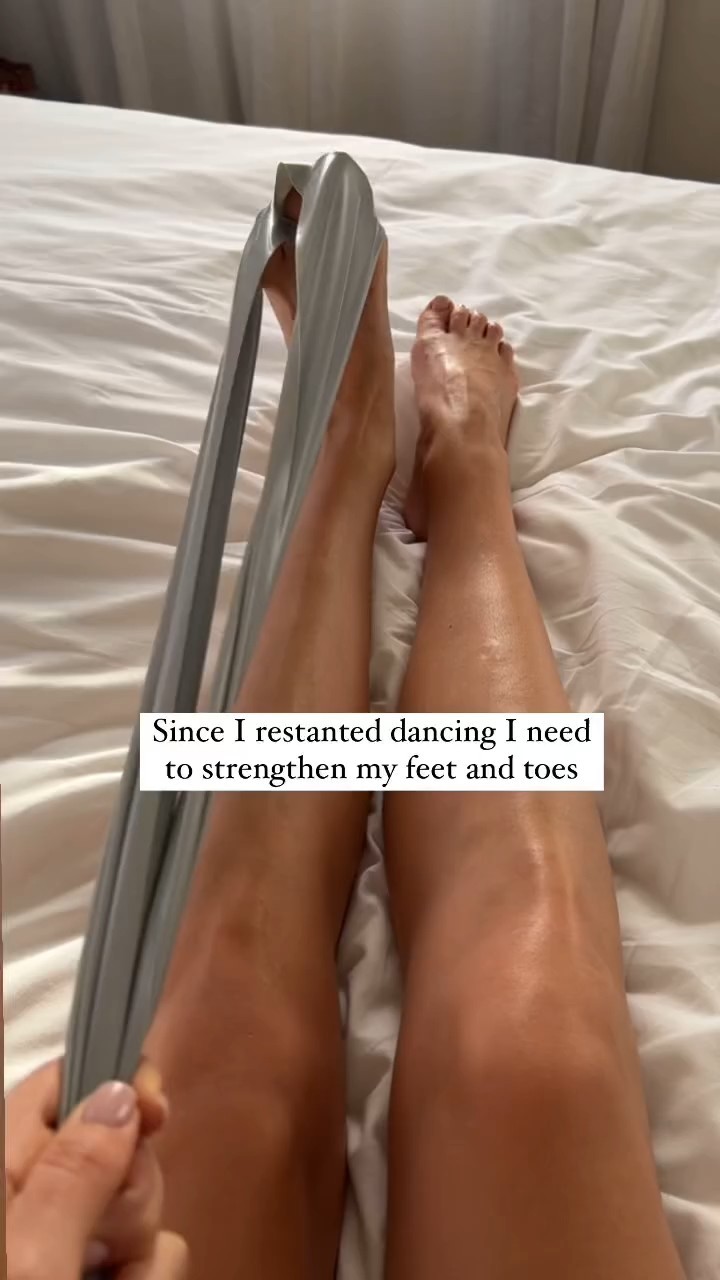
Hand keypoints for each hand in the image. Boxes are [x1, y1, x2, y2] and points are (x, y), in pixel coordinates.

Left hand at [6, 1059, 187, 1278]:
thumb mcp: (29, 1261)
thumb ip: (71, 1176)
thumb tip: (120, 1092)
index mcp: (5, 1164)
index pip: (60, 1083)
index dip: (113, 1081)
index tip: (156, 1113)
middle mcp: (36, 1196)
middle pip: (117, 1146)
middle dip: (134, 1194)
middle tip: (109, 1249)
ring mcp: (72, 1239)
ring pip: (143, 1206)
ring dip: (144, 1250)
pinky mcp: (101, 1271)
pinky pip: (154, 1253)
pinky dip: (149, 1276)